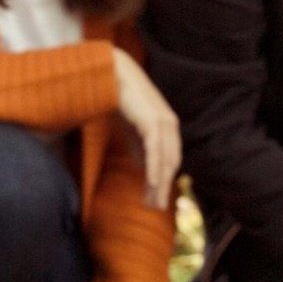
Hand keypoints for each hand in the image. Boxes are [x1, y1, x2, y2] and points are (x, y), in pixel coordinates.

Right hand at [112, 48, 179, 209]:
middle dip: (163, 187)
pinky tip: (150, 184)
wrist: (112, 74)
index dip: (164, 180)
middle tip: (155, 207)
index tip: (155, 198)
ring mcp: (163, 122)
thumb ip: (139, 147)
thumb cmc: (120, 99)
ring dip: (159, 184)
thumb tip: (144, 168)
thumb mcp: (131, 129)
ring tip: (153, 203)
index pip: (169, 158)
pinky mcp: (153, 122)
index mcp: (167, 126)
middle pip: (170, 163)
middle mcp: (169, 124)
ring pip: (164, 160)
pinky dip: (154, 169)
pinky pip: (155, 151)